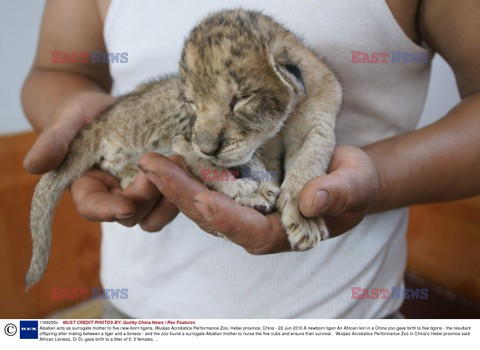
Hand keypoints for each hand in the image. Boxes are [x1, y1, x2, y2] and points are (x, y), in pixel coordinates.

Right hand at [24, 91, 178, 229]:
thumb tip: (32, 166)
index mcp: (89, 189)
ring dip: (171, 195)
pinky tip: (190, 166)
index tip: (126, 204)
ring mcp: (140, 192)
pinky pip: (173, 196)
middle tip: (163, 169)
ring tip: (181, 163)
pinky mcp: (161, 183)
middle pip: (133, 215)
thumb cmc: (82, 114)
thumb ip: (53, 142)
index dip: (109, 211)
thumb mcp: (67, 121)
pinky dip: (182, 186)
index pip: (95, 208)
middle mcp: (116, 196)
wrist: (108, 108)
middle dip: (148, 197)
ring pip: (157, 212)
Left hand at [137, 146, 380, 253]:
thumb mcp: (355, 183)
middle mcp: (255, 225)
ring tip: (149, 159)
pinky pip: (207, 184)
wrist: (344, 172)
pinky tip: (168, 152)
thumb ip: (338, 193)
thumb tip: (310, 201)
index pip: (248, 231)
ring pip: (202, 201)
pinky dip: (187, 171)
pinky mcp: (237, 189)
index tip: (196, 197)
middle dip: (180, 193)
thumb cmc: (353, 181)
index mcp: (282, 232)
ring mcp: (243, 208)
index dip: (223, 217)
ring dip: (175, 182)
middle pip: (212, 216)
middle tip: (150, 167)